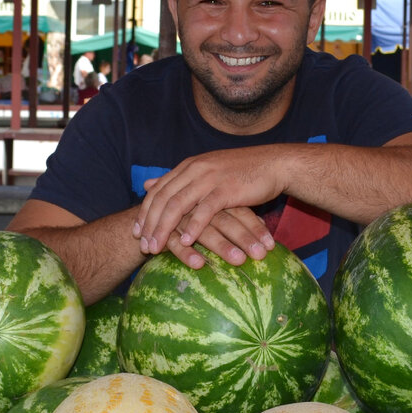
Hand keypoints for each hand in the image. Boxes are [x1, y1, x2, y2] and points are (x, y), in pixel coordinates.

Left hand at [132, 148, 282, 263]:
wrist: (275, 164)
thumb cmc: (243, 171)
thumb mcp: (206, 171)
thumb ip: (177, 179)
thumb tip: (150, 183)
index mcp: (189, 166)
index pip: (158, 189)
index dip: (145, 212)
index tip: (136, 232)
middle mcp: (195, 169)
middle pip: (163, 199)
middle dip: (150, 224)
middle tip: (143, 246)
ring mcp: (210, 178)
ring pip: (178, 205)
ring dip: (165, 229)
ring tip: (157, 248)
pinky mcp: (226, 189)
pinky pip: (205, 210)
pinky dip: (194, 227)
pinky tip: (186, 242)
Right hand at [163, 206, 273, 268]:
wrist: (148, 214)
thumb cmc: (191, 215)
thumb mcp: (216, 213)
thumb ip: (237, 216)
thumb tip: (263, 223)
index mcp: (213, 198)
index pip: (239, 212)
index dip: (255, 229)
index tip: (271, 246)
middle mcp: (200, 206)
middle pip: (226, 221)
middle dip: (245, 238)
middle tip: (261, 255)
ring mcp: (181, 218)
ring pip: (204, 231)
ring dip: (222, 246)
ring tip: (239, 261)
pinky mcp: (164, 231)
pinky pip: (176, 242)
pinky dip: (187, 253)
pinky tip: (199, 265)